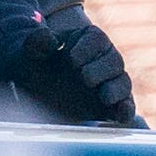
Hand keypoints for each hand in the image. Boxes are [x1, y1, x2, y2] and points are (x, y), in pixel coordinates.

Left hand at [13, 22, 137, 124]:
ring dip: (116, 90)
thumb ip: (36, 42)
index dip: (87, 48)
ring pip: (122, 82)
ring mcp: (109, 83)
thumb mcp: (30, 54)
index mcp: (86, 40)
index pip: (96, 38)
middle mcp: (103, 60)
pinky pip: (125, 107)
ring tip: (104, 97)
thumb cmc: (35, 67)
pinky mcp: (111, 106)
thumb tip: (49, 38)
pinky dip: (125, 111)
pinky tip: (121, 117)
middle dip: (100, 69)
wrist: (34, 93)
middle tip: (84, 78)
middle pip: (113, 60)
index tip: (71, 60)